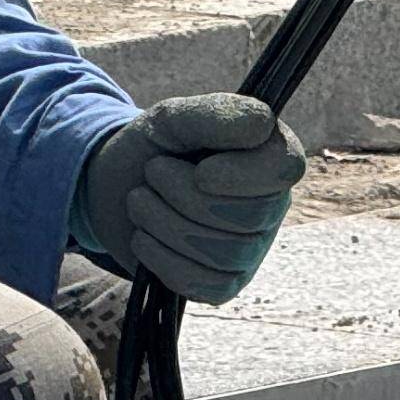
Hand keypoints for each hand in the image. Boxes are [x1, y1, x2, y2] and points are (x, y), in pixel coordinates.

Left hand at [72, 94, 306, 305]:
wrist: (115, 186)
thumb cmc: (155, 147)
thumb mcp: (174, 119)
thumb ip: (216, 114)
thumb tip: (263, 124)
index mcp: (269, 156)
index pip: (285, 169)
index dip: (242, 175)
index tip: (200, 169)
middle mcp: (270, 206)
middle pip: (250, 216)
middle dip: (185, 195)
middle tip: (153, 172)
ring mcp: (250, 249)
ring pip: (225, 253)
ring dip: (165, 223)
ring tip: (139, 200)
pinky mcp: (224, 283)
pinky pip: (207, 285)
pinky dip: (162, 258)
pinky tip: (143, 236)